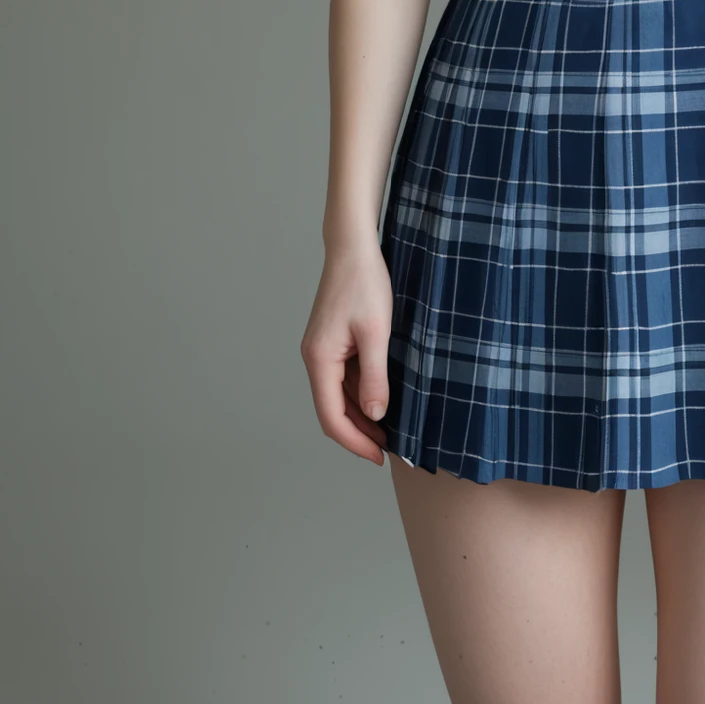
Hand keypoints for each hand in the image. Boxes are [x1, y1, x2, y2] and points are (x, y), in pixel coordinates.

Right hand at [300, 240, 393, 465]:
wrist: (354, 247)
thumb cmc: (365, 283)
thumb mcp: (376, 332)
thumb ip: (375, 376)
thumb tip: (375, 415)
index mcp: (320, 359)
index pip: (331, 417)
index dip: (354, 442)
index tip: (379, 456)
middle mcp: (315, 358)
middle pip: (332, 411)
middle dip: (359, 434)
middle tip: (389, 449)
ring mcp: (322, 350)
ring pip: (338, 396)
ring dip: (360, 416)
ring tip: (389, 431)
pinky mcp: (332, 342)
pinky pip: (343, 379)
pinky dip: (360, 395)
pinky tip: (381, 400)